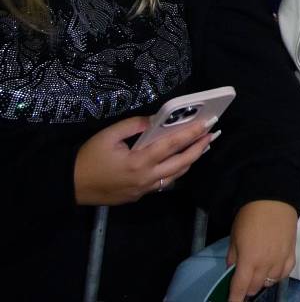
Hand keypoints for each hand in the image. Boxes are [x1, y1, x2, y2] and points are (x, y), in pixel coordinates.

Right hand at [73, 113, 215, 205]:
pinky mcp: (138, 196)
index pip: (172, 145)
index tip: (207, 124)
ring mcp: (143, 190)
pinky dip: (175, 171)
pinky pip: (163, 183)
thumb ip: (134, 125)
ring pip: (175, 175)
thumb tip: (155, 120)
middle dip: (199, 148)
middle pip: (181, 163)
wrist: (69, 186)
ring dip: (190, 160)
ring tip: (201, 146)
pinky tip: (179, 161)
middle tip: (212, 134)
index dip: (191, 134)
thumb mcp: (108, 135)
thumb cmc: (88, 158)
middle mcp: (146, 178)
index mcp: (138, 162)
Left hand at [226, 200, 297, 301]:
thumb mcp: (234, 237)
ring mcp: (281, 259)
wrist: (274, 199)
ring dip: (262, 282)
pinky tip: (272, 272)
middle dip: (247, 289)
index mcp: (249, 259)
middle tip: (243, 284)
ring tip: (258, 276)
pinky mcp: (292, 253)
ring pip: (271, 282)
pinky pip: (285, 273)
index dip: (235, 299)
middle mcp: (266, 263)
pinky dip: (277, 276)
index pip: (241, 287)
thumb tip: (233, 271)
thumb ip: (233, 258)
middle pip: (256, 287)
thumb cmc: (250, 216)